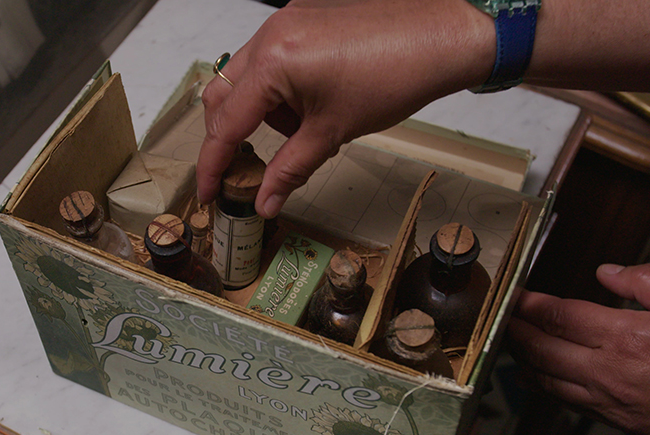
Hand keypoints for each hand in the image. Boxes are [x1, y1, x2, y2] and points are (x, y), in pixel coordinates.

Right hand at [196, 0, 493, 217]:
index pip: (226, 123)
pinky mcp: (301, 15)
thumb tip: (264, 202)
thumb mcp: (333, 133)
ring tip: (302, 128)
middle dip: (229, 135)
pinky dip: (278, 88)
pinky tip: (311, 103)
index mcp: (273, 63)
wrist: (440, 35)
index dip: (213, 164)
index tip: (208, 192)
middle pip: (222, 95)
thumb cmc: (395, 75)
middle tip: (244, 167)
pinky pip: (270, 57)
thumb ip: (289, 170)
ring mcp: (284, 21)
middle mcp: (270, 34)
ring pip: (245, 76)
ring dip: (259, 111)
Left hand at [508, 263, 649, 434]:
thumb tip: (607, 272)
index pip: (560, 315)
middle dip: (513, 331)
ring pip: (546, 378)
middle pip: (541, 348)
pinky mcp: (614, 420)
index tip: (513, 295)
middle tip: (497, 318)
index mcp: (627, 336)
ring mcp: (608, 399)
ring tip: (509, 343)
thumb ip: (648, 283)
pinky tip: (535, 376)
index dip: (528, 304)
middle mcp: (608, 370)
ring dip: (522, 359)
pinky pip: (565, 401)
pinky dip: (543, 386)